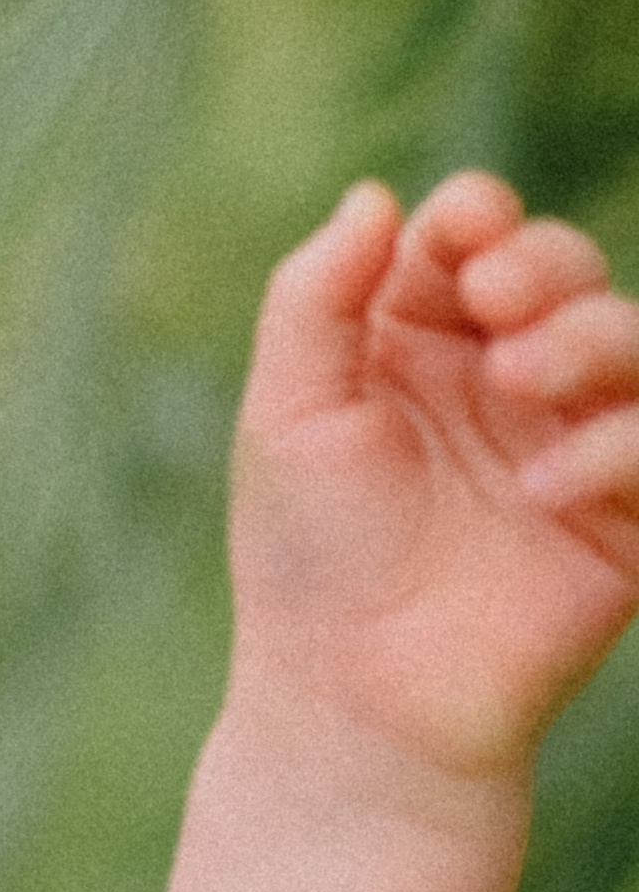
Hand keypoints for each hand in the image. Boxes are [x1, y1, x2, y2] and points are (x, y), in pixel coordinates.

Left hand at [230, 173, 638, 793]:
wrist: (358, 697)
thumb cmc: (309, 552)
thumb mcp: (288, 410)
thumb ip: (317, 296)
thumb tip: (373, 194)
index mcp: (417, 335)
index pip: (470, 238)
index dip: (476, 216)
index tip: (461, 232)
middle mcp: (503, 375)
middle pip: (565, 269)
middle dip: (542, 264)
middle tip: (495, 304)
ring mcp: (570, 441)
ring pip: (631, 340)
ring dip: (587, 338)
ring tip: (517, 381)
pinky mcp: (624, 519)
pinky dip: (618, 446)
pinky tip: (545, 486)